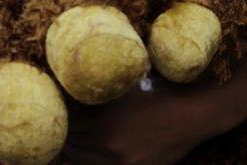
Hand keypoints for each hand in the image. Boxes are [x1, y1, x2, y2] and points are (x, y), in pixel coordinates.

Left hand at [61, 77, 246, 164]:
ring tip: (66, 147)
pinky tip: (87, 156)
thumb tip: (76, 89)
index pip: (70, 125)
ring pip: (83, 162)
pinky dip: (91, 162)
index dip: (61, 120)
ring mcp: (121, 162)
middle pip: (73, 147)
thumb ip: (102, 94)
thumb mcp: (126, 91)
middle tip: (55, 132)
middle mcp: (110, 145)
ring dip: (74, 153)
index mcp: (106, 121)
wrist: (191, 116)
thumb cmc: (159, 97)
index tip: (55, 115)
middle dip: (63, 138)